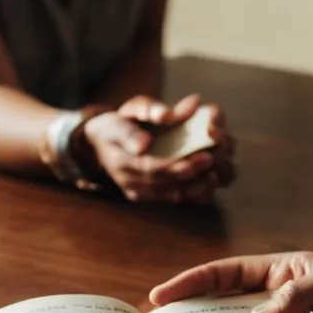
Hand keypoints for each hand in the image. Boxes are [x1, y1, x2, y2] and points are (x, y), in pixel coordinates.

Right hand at [84, 95, 234, 202]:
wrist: (97, 146)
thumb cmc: (115, 125)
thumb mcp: (124, 112)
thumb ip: (145, 112)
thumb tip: (166, 116)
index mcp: (121, 160)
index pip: (152, 167)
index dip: (179, 165)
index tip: (203, 157)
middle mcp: (129, 181)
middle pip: (165, 183)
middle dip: (192, 175)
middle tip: (214, 163)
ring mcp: (138, 192)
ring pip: (171, 196)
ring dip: (196, 188)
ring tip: (215, 176)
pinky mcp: (146, 196)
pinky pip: (171, 200)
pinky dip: (192, 195)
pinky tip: (209, 187)